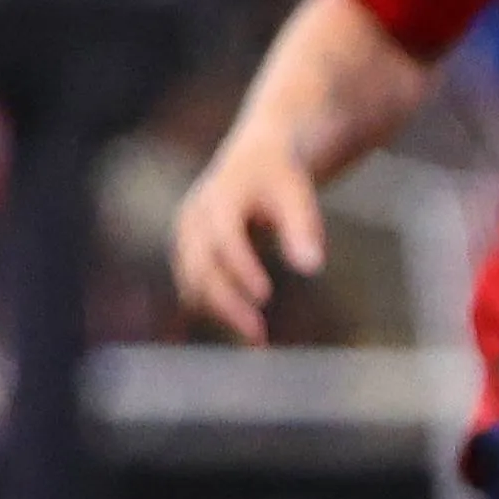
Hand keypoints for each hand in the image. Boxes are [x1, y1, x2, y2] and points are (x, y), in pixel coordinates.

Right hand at [165, 137, 325, 342]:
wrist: (253, 159)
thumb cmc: (279, 176)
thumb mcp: (296, 192)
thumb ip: (302, 227)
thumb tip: (312, 267)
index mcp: (219, 200)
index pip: (224, 238)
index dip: (241, 267)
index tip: (265, 295)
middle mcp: (193, 220)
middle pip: (200, 267)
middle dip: (226, 302)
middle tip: (258, 333)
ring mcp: (186, 237)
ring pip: (192, 282)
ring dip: (219, 312)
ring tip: (256, 340)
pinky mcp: (188, 252)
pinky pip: (194, 285)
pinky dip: (215, 308)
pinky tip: (245, 329)